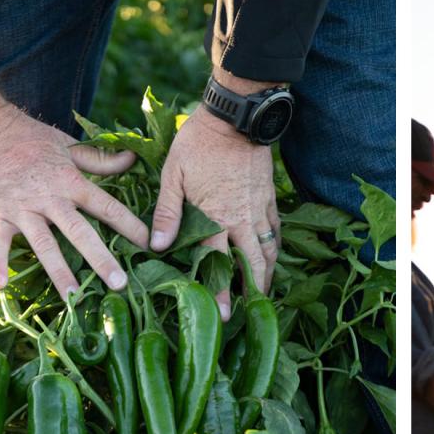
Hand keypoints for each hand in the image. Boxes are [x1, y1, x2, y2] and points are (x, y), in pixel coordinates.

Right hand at [0, 78, 148, 299]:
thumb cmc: (26, 136)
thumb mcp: (67, 145)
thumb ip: (99, 160)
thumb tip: (132, 160)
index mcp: (70, 182)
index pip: (106, 207)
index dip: (130, 226)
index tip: (150, 245)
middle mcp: (50, 199)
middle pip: (80, 232)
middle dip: (101, 259)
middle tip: (120, 284)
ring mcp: (23, 209)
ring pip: (45, 245)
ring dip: (59, 271)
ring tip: (74, 297)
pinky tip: (0, 288)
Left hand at [150, 97, 276, 319]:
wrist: (236, 118)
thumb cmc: (198, 144)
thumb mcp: (173, 175)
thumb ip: (167, 212)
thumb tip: (158, 246)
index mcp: (216, 217)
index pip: (220, 263)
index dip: (221, 292)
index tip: (223, 316)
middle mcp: (241, 220)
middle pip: (254, 263)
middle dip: (254, 291)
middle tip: (252, 312)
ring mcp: (258, 210)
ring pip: (269, 250)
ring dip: (268, 273)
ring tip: (264, 292)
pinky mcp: (269, 199)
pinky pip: (275, 230)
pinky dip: (274, 247)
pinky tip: (271, 256)